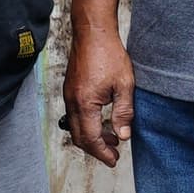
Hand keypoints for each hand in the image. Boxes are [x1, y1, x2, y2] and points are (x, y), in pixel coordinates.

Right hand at [63, 30, 135, 167]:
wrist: (93, 32)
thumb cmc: (108, 54)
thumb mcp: (124, 85)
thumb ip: (124, 113)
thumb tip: (123, 135)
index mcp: (85, 103)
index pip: (91, 139)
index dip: (102, 153)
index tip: (114, 160)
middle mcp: (72, 102)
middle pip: (79, 138)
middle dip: (96, 150)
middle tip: (113, 154)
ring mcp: (68, 96)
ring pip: (75, 127)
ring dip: (91, 137)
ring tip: (111, 138)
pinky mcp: (70, 90)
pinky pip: (74, 115)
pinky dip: (87, 124)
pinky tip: (102, 121)